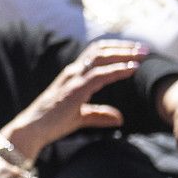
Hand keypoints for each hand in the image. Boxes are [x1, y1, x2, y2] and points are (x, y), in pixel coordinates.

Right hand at [0, 39, 145, 159]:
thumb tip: (120, 118)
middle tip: (145, 48)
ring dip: (124, 53)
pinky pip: (99, 75)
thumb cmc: (52, 123)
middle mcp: (72, 72)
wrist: (32, 130)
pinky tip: (132, 68)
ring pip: (100, 57)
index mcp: (72, 76)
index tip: (135, 51)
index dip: (116, 50)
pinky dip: (117, 69)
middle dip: (123, 47)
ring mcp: (73, 79)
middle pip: (100, 50)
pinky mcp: (75, 90)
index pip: (95, 54)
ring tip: (142, 54)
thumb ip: (99, 115)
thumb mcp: (80, 118)